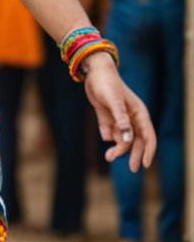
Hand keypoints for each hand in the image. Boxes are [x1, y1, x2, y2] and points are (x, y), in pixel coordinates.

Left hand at [82, 52, 155, 171]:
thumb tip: (128, 138)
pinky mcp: (106, 118)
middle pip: (136, 141)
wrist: (93, 72)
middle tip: (132, 169)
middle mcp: (131, 118)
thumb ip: (121, 119)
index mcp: (139, 113)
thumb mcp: (114, 101)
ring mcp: (118, 118)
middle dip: (134, 155)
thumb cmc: (106, 83)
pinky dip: (107, 136)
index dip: (149, 151)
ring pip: (122, 139)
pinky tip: (105, 133)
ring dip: (118, 149)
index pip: (148, 136)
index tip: (146, 165)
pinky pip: (109, 132)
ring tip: (108, 157)